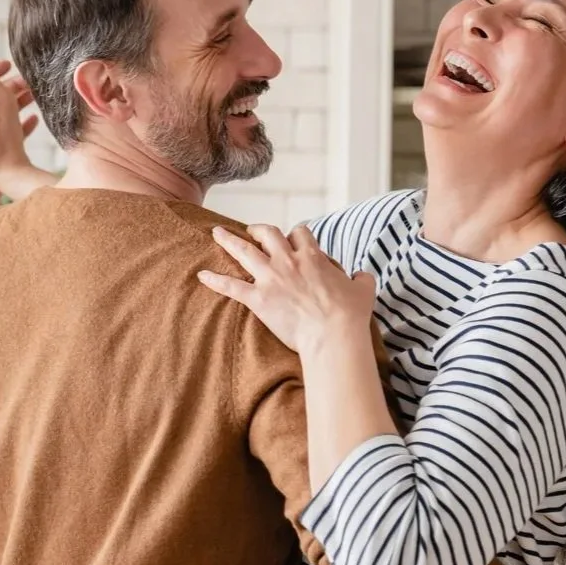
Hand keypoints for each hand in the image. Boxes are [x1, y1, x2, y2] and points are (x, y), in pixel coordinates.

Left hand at [198, 224, 375, 354]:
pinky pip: (231, 286)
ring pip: (244, 251)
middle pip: (268, 233)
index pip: (299, 233)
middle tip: (252, 230)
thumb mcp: (363, 289)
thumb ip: (361, 277)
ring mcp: (271, 278)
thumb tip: (361, 275)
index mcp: (312, 256)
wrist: (333, 335)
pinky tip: (201, 275)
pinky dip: (215, 280)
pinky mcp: (258, 299)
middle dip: (259, 230)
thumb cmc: (349, 314)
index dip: (295, 235)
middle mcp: (288, 261)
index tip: (292, 239)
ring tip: (216, 233)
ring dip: (228, 240)